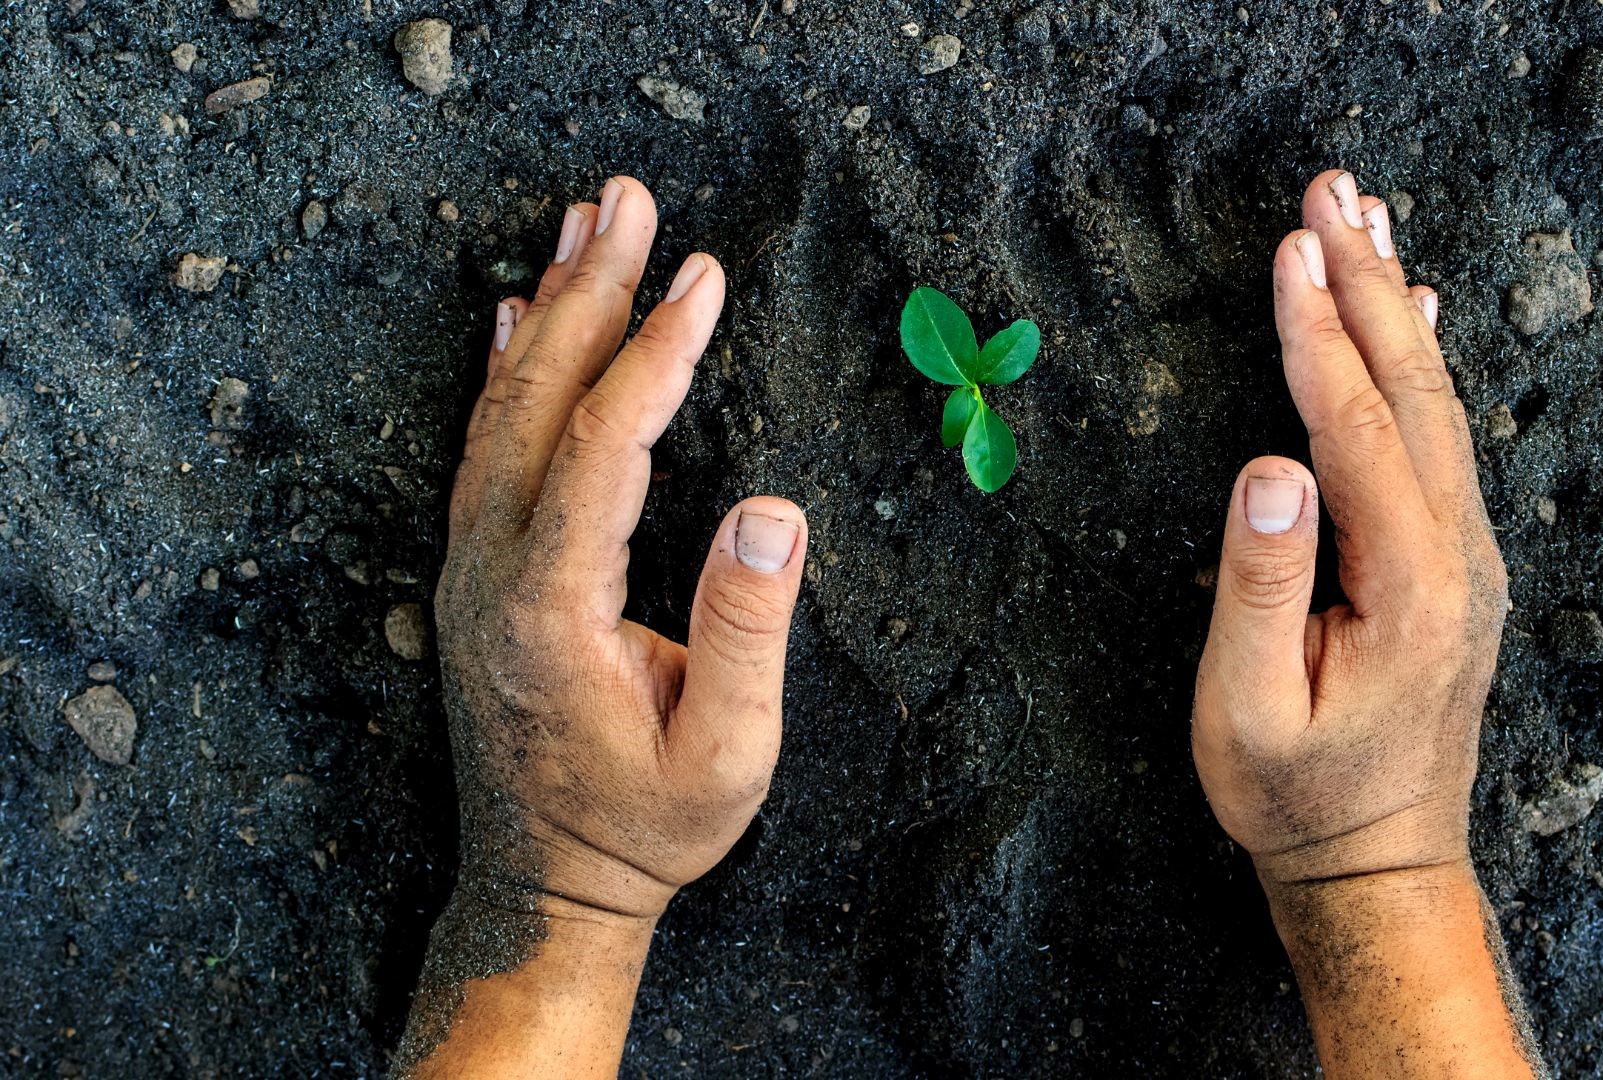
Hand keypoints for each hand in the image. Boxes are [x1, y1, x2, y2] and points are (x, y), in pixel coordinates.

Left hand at [412, 177, 805, 1071]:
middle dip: (590, 290)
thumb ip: (745, 636)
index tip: (704, 276)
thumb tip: (775, 513)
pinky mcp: (475, 572)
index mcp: (553, 607)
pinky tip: (512, 315)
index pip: (604, 444)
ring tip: (583, 225)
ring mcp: (471, 567)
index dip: (657, 353)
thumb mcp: (725, 757)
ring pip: (497, 409)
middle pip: (535, 397)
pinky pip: (480, 445)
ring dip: (545, 311)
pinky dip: (502, 369)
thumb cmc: (644, 827)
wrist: (543, 883)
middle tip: (627, 198)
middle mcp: (493, 571)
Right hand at [1192, 168, 1508, 889]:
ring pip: (1435, 405)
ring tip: (1364, 221)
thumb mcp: (1248, 709)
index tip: (1289, 250)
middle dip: (1367, 285)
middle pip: (1412, 392)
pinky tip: (1416, 314)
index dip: (1316, 336)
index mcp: (1410, 587)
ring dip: (1397, 306)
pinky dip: (1421, 362)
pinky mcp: (1457, 564)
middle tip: (1333, 190)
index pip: (1356, 431)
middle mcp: (1459, 558)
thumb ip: (1260, 585)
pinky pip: (1443, 438)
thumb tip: (1268, 465)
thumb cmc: (1297, 797)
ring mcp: (1468, 558)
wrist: (1377, 866)